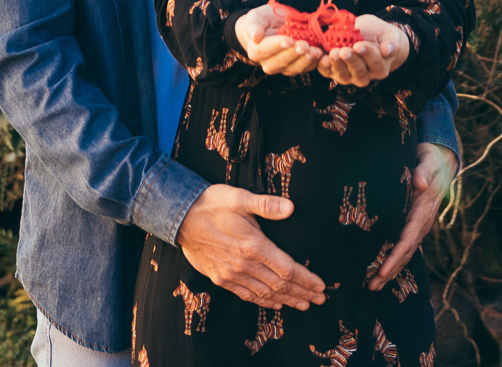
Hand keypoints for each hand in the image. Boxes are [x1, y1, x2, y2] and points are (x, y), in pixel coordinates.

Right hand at [176, 186, 326, 308]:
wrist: (180, 217)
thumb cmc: (212, 204)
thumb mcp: (240, 197)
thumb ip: (266, 204)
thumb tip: (291, 208)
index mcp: (253, 245)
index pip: (287, 269)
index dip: (306, 279)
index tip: (321, 286)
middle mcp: (244, 265)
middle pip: (280, 285)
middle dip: (302, 293)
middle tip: (320, 300)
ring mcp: (232, 274)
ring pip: (265, 294)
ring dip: (286, 300)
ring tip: (303, 304)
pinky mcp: (221, 278)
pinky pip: (247, 295)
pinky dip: (264, 302)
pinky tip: (274, 304)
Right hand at [234, 3, 322, 76]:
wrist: (270, 27)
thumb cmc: (262, 20)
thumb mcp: (256, 17)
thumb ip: (253, 25)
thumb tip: (255, 36)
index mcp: (256, 50)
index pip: (264, 50)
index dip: (277, 46)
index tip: (288, 40)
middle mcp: (268, 63)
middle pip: (280, 62)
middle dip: (294, 54)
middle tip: (304, 45)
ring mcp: (283, 67)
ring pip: (293, 68)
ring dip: (305, 61)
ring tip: (314, 51)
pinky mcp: (295, 67)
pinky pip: (305, 68)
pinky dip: (314, 63)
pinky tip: (320, 54)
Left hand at [316, 14, 408, 87]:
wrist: (367, 36)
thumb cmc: (379, 35)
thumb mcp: (389, 35)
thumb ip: (392, 43)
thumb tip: (389, 50)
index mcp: (380, 67)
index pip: (375, 63)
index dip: (367, 54)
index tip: (360, 45)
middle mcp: (365, 75)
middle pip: (359, 73)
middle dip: (351, 61)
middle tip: (345, 51)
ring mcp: (349, 75)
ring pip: (343, 76)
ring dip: (337, 65)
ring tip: (333, 54)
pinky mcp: (334, 71)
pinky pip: (328, 72)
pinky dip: (324, 67)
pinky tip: (322, 58)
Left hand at [367, 142, 457, 289]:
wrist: (440, 160)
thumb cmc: (430, 159)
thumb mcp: (427, 160)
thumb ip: (423, 171)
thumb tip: (420, 184)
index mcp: (423, 210)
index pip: (408, 238)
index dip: (396, 256)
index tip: (383, 271)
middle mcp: (422, 223)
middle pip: (406, 252)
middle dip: (390, 270)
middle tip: (371, 286)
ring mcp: (418, 225)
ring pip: (405, 252)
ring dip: (390, 270)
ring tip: (373, 285)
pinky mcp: (413, 223)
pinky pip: (404, 245)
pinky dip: (394, 259)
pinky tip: (381, 270)